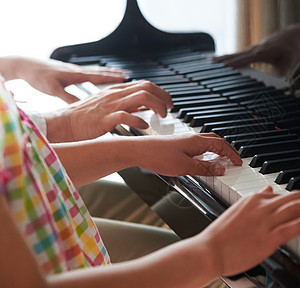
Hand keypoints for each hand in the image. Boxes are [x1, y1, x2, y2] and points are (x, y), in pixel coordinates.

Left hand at [13, 57, 125, 102]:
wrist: (27, 66)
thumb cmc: (39, 77)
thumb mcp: (54, 90)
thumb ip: (69, 97)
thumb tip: (83, 105)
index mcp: (76, 74)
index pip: (99, 75)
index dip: (113, 78)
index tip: (126, 78)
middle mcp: (78, 71)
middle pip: (101, 72)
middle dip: (116, 74)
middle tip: (129, 75)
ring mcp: (75, 71)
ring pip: (96, 72)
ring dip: (108, 73)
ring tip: (119, 75)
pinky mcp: (71, 73)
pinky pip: (89, 74)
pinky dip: (98, 75)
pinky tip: (99, 78)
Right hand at [44, 80, 172, 141]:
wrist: (63, 124)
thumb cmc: (84, 119)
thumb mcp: (107, 107)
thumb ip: (125, 106)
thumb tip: (142, 109)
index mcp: (116, 91)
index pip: (145, 84)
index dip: (160, 92)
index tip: (168, 102)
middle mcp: (115, 95)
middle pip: (147, 87)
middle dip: (163, 97)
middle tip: (170, 108)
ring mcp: (110, 106)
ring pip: (141, 97)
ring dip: (157, 106)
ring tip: (162, 116)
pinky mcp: (104, 119)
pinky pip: (125, 116)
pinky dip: (138, 120)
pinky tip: (144, 126)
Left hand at [132, 133, 241, 176]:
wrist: (138, 151)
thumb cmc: (158, 156)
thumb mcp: (185, 167)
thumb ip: (204, 168)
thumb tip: (221, 169)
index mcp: (197, 141)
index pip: (221, 145)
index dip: (232, 154)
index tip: (238, 162)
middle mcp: (192, 139)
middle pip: (216, 142)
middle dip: (227, 151)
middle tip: (233, 161)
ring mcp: (185, 142)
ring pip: (207, 144)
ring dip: (217, 152)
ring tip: (221, 163)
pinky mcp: (178, 146)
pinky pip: (198, 148)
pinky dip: (206, 154)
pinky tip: (203, 162)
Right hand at [199, 187, 299, 275]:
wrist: (209, 250)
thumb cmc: (221, 235)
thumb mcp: (238, 211)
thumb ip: (256, 201)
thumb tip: (268, 190)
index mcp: (254, 200)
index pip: (284, 195)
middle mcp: (262, 206)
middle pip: (295, 197)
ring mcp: (265, 222)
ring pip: (296, 208)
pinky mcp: (267, 238)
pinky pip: (289, 227)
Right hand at [213, 23, 299, 75]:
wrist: (292, 37)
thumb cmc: (291, 50)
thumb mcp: (289, 61)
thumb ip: (281, 72)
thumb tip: (276, 82)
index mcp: (261, 53)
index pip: (242, 60)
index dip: (232, 64)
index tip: (220, 68)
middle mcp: (254, 50)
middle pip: (234, 56)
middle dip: (221, 60)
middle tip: (208, 64)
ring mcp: (252, 50)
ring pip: (234, 54)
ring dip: (221, 58)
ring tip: (208, 62)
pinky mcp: (252, 51)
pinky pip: (237, 54)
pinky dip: (227, 57)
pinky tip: (219, 60)